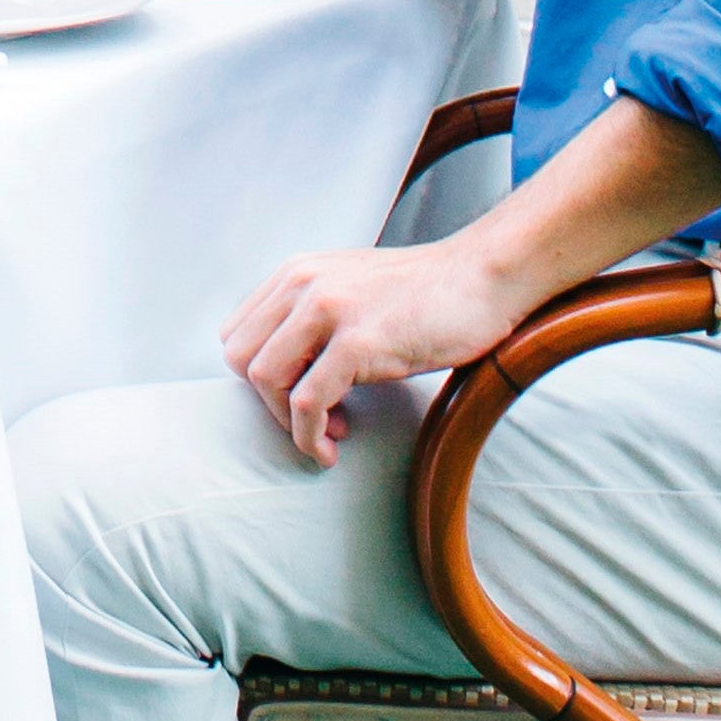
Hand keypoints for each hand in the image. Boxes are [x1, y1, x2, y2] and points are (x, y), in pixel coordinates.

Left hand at [220, 230, 522, 466]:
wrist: (483, 277)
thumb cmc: (427, 294)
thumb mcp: (353, 290)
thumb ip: (315, 315)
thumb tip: (291, 370)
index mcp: (296, 273)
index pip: (237, 335)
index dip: (261, 378)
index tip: (298, 398)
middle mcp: (302, 284)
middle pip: (242, 359)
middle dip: (270, 404)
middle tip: (314, 422)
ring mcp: (327, 309)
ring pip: (267, 380)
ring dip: (289, 424)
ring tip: (330, 436)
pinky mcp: (357, 341)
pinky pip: (308, 401)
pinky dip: (309, 436)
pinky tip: (332, 448)